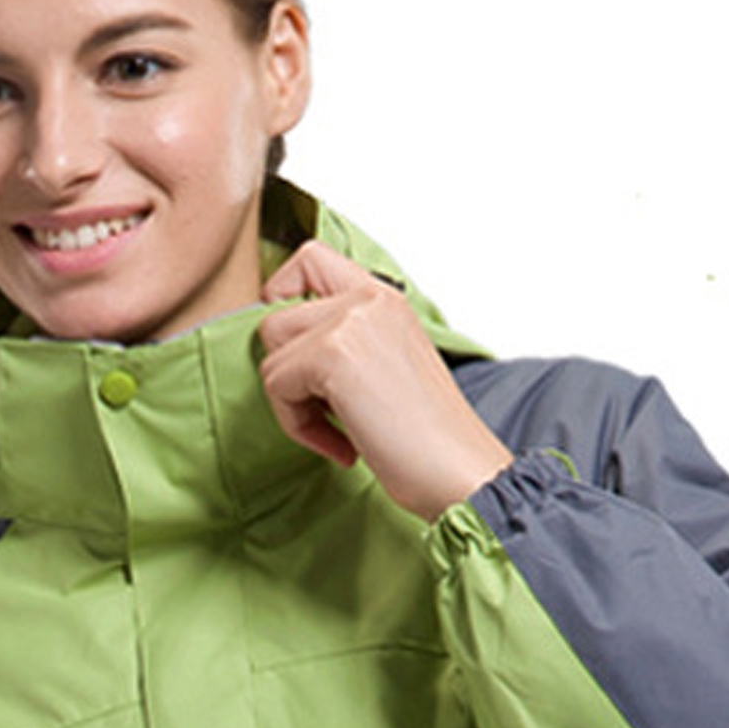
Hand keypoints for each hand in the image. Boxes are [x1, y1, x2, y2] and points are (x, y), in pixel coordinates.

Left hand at [255, 243, 511, 519]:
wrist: (458, 469)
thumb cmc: (424, 434)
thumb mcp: (384, 363)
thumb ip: (342, 338)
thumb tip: (279, 340)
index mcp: (383, 297)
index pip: (309, 258)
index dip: (286, 299)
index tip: (303, 351)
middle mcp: (368, 298)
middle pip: (275, 314)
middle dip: (288, 370)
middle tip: (329, 409)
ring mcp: (349, 321)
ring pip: (271, 352)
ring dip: (292, 402)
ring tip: (338, 429)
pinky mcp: (332, 354)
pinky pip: (275, 384)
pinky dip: (298, 425)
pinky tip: (344, 444)